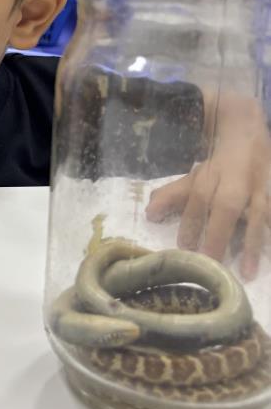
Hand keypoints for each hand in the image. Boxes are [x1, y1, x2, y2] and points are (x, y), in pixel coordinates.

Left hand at [146, 93, 270, 278]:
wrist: (248, 136)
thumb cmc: (219, 167)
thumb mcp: (194, 177)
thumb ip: (172, 195)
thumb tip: (149, 214)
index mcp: (211, 175)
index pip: (198, 197)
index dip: (190, 221)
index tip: (184, 247)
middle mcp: (235, 182)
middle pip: (226, 206)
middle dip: (218, 234)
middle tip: (210, 262)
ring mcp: (259, 189)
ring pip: (257, 214)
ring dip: (252, 244)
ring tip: (247, 272)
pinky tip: (270, 256)